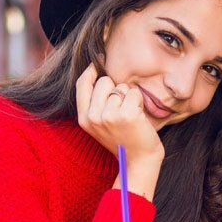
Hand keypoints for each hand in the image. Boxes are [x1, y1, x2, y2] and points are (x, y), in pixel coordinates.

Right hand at [76, 63, 163, 199]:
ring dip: (129, 98)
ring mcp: (109, 116)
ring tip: (130, 117)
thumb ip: (95, 103)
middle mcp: (93, 117)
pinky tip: (138, 118)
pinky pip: (134, 93)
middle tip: (122, 109)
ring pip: (121, 87)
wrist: (138, 161)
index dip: (90, 70)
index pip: (82, 84)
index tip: (98, 60)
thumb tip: (99, 74)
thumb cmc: (123, 140)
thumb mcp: (100, 125)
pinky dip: (139, 102)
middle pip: (104, 81)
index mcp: (84, 119)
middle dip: (116, 89)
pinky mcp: (126, 115)